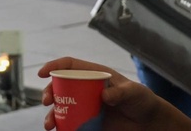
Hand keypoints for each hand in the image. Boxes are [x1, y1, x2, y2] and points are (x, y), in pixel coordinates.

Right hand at [38, 57, 190, 130]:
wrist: (148, 122)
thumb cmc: (142, 100)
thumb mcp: (133, 92)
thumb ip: (120, 92)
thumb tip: (104, 96)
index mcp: (94, 74)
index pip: (70, 65)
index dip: (54, 66)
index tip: (42, 73)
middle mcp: (86, 88)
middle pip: (61, 86)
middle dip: (49, 93)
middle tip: (47, 101)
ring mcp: (86, 105)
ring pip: (62, 107)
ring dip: (52, 115)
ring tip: (50, 125)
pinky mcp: (88, 121)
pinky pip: (71, 124)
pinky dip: (62, 128)